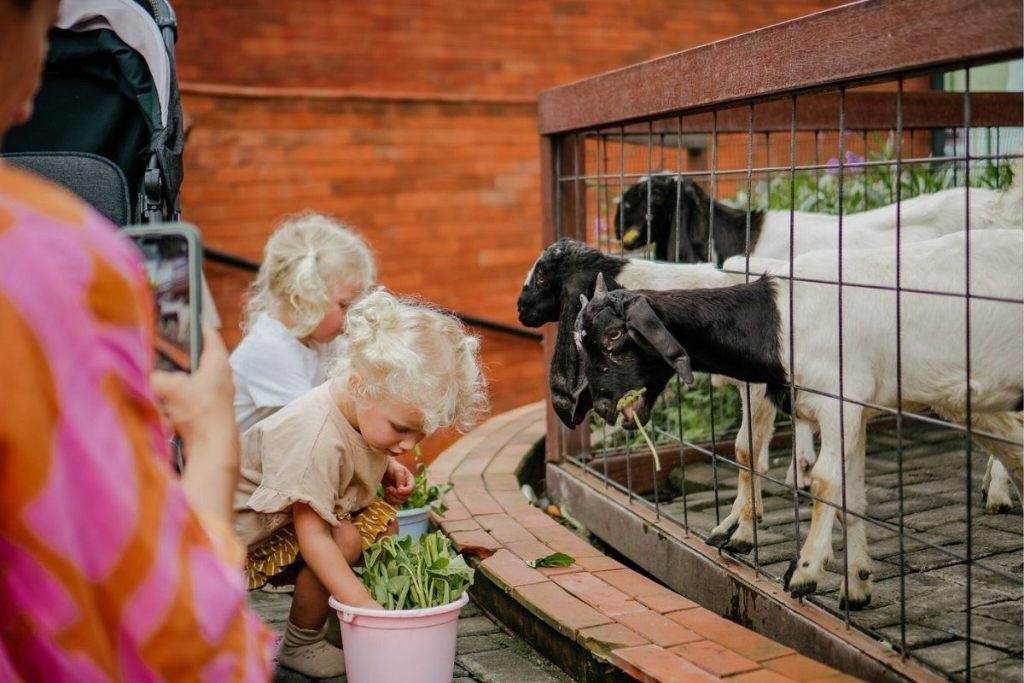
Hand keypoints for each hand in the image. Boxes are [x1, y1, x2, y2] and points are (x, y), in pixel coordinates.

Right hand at [150, 326, 238, 524]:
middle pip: (197, 356)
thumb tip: (143, 375)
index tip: (185, 316)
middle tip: (161, 345)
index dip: (195, 324)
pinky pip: (187, 395)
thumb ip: (155, 377)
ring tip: (155, 371)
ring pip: (190, 377)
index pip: (208, 334)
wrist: (212, 448)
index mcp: (218, 362)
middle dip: (178, 352)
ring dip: (174, 376)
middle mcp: (220, 376)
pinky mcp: (206, 410)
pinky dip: (175, 394)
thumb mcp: (171, 388)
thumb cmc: (200, 413)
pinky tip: (161, 397)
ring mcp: (214, 393)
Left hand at [381, 459, 413, 505]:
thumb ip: (400, 479)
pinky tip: (385, 494)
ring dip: (392, 497)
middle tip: (389, 488)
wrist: (383, 468)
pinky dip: (388, 500)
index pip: (411, 489)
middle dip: (396, 494)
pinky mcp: (394, 496)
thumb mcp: (397, 470)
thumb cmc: (391, 467)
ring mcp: (401, 493)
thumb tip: (401, 490)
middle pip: (406, 497)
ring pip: (400, 501)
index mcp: (410, 480)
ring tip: (387, 489)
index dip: (405, 491)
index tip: (398, 490)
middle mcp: (407, 488)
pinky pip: (393, 503)